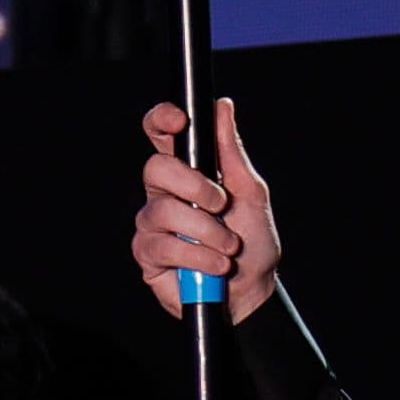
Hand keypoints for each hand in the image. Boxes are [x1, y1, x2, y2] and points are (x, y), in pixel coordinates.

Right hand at [135, 99, 281, 323]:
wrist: (251, 292)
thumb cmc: (252, 243)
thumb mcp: (251, 194)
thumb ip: (233, 154)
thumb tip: (222, 107)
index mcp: (186, 172)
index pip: (161, 136)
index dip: (161, 121)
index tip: (179, 120)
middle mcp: (164, 194)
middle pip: (155, 168)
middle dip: (193, 185)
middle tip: (221, 204)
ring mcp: (152, 224)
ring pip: (162, 211)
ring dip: (205, 231)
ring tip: (228, 248)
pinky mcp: (148, 255)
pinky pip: (162, 246)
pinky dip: (196, 256)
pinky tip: (215, 266)